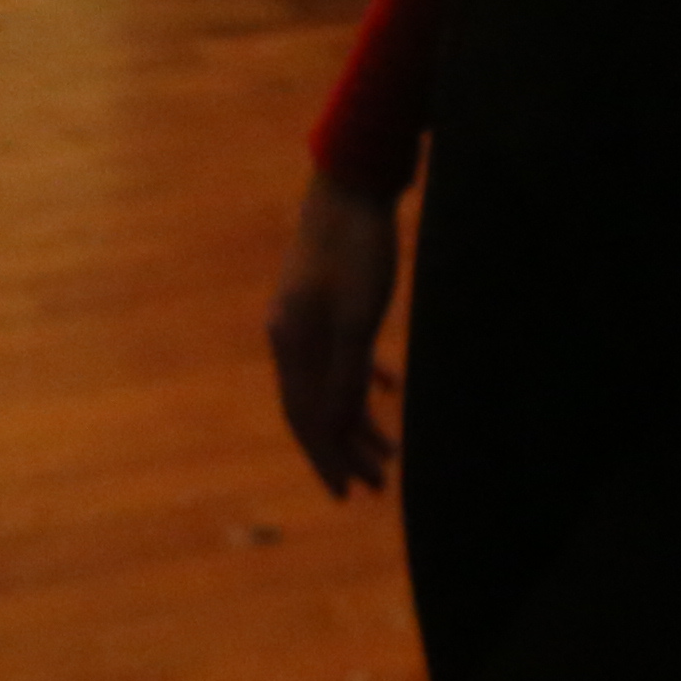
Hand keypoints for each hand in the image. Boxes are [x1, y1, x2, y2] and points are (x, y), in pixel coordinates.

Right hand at [265, 176, 402, 498]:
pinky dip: (362, 378)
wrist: (352, 185)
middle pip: (315, 407)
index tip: (346, 495)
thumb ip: (343, 375)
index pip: (306, 417)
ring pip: (330, 383)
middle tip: (376, 485)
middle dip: (343, 448)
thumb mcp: (357, 317)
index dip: (326, 458)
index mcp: (292, 344)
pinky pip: (342, 354)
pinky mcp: (328, 299)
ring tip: (387, 450)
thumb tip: (332, 430)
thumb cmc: (358, 250)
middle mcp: (291, 336)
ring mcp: (307, 317)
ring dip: (356, 418)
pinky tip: (389, 387)